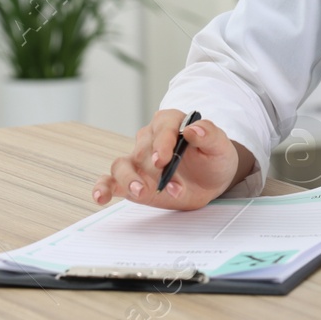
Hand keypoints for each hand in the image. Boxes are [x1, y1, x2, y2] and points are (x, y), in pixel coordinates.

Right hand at [92, 109, 254, 209]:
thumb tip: (194, 128)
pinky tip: (101, 197)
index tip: (163, 160)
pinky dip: (103, 188)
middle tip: (169, 187)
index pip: (162, 127)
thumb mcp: (219, 146)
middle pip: (143, 150)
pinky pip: (111, 181)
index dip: (162, 142)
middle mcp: (149, 139)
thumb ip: (210, 134)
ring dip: (129, 180)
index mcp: (170, 123)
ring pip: (121, 165)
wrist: (210, 180)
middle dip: (153, 171)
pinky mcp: (131, 180)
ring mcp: (138, 161)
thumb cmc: (214, 158)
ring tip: (141, 193)